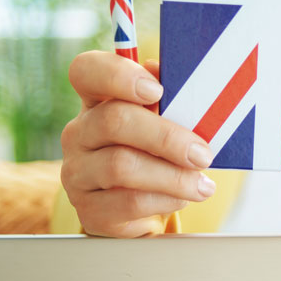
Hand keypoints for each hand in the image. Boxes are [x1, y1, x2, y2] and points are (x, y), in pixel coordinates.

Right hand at [60, 51, 215, 236]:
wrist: (142, 209)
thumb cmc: (156, 153)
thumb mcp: (164, 122)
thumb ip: (170, 99)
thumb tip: (182, 81)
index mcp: (97, 100)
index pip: (86, 71)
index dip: (118, 75)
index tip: (157, 90)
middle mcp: (79, 133)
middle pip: (113, 121)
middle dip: (166, 137)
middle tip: (202, 154)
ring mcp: (78, 172)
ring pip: (122, 166)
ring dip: (172, 176)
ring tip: (201, 185)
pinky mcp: (89, 210)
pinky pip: (128, 202)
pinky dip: (164, 200)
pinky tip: (182, 198)